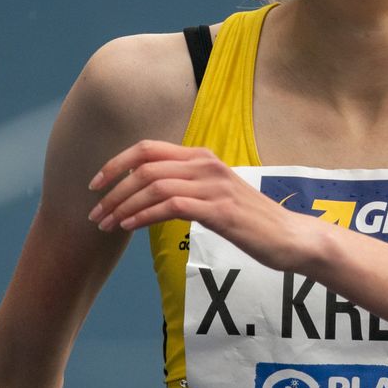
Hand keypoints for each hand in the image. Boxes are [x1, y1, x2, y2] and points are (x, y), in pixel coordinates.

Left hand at [88, 141, 323, 269]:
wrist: (291, 238)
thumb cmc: (253, 222)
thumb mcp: (216, 197)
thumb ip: (188, 189)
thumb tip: (150, 195)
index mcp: (203, 158)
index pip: (148, 148)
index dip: (116, 164)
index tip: (96, 185)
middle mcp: (206, 165)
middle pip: (144, 165)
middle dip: (113, 189)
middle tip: (95, 213)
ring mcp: (214, 186)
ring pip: (153, 185)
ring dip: (123, 205)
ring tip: (107, 224)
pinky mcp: (219, 209)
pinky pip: (171, 205)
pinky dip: (144, 215)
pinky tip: (130, 227)